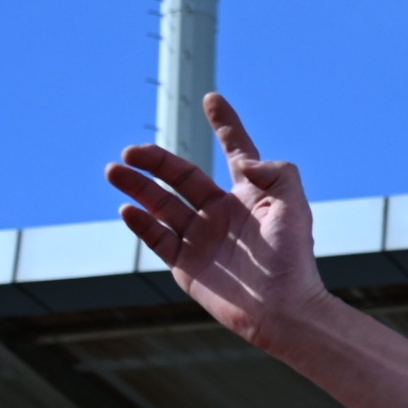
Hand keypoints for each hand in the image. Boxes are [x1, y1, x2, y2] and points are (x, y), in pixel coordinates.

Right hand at [109, 95, 328, 351]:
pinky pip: (156, 238)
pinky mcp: (185, 263)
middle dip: (156, 160)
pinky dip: (140, 223)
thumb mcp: (293, 204)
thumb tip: (245, 162)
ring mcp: (201, 237)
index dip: (225, 125)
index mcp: (250, 195)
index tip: (212, 98)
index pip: (235, 151)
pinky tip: (128, 209)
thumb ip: (275, 171)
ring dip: (137, 187)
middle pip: (181, 176)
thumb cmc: (292, 257)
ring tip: (114, 170)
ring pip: (160, 204)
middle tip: (131, 151)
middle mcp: (222, 212)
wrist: (282, 309)